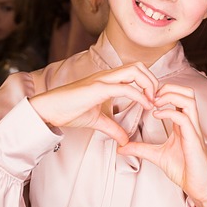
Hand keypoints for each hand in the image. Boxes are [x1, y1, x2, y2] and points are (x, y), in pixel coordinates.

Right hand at [29, 63, 157, 145]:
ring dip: (149, 84)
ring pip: (135, 70)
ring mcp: (102, 80)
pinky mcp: (97, 88)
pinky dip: (140, 96)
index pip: (135, 71)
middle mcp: (107, 76)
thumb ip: (113, 128)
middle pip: (139, 66)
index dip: (149, 83)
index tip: (155, 101)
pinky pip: (125, 88)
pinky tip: (146, 106)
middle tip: (158, 99)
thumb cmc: (69, 111)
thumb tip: (125, 140)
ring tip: (153, 101)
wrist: (49, 110)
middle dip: (153, 81)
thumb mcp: (97, 121)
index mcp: (108, 80)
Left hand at [117, 83, 206, 206]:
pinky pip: (184, 118)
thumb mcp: (157, 155)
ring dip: (170, 95)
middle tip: (151, 95)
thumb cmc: (185, 170)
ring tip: (154, 101)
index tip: (147, 97)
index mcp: (184, 123)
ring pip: (188, 99)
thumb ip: (141, 148)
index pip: (179, 96)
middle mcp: (190, 123)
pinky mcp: (194, 139)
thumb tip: (122, 147)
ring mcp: (193, 129)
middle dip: (168, 87)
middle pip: (187, 91)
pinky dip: (169, 112)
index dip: (164, 91)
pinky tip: (156, 115)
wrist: (198, 187)